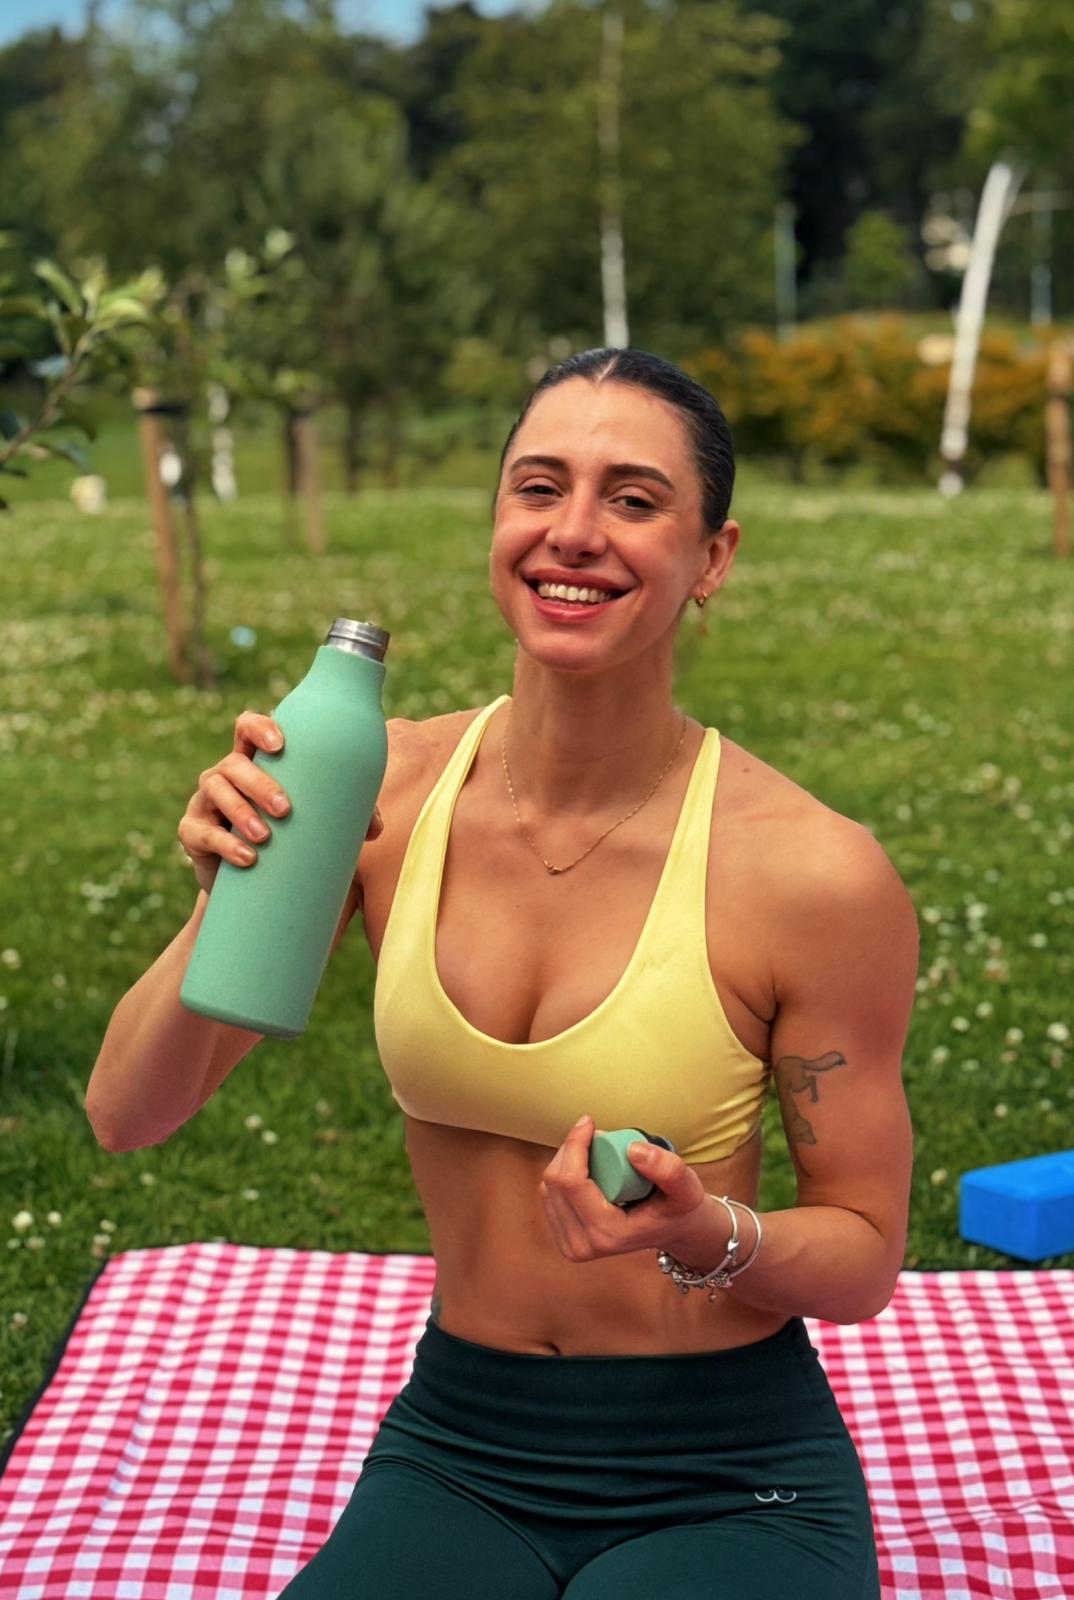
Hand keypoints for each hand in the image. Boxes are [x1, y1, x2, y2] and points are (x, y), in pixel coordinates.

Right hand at [177, 709, 384, 895]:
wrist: (249, 884)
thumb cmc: (285, 840)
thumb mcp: (312, 825)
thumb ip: (343, 819)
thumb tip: (375, 828)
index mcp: (254, 761)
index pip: (247, 728)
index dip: (260, 727)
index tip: (282, 744)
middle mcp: (225, 774)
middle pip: (233, 763)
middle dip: (259, 783)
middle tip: (286, 809)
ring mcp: (204, 802)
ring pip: (215, 790)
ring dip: (241, 811)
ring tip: (266, 836)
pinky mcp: (192, 833)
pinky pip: (201, 832)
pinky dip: (224, 844)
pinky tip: (247, 858)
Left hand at [538, 1114, 714, 1263]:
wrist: (673, 1230)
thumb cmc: (679, 1207)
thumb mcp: (687, 1188)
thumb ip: (669, 1170)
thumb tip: (632, 1150)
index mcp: (607, 1234)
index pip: (570, 1182)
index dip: (574, 1144)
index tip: (589, 1122)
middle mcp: (583, 1246)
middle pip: (555, 1183)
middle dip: (571, 1149)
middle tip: (596, 1135)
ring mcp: (572, 1246)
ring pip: (548, 1188)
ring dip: (566, 1160)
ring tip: (593, 1152)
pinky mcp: (564, 1240)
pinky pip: (549, 1196)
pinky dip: (562, 1174)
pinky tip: (583, 1167)